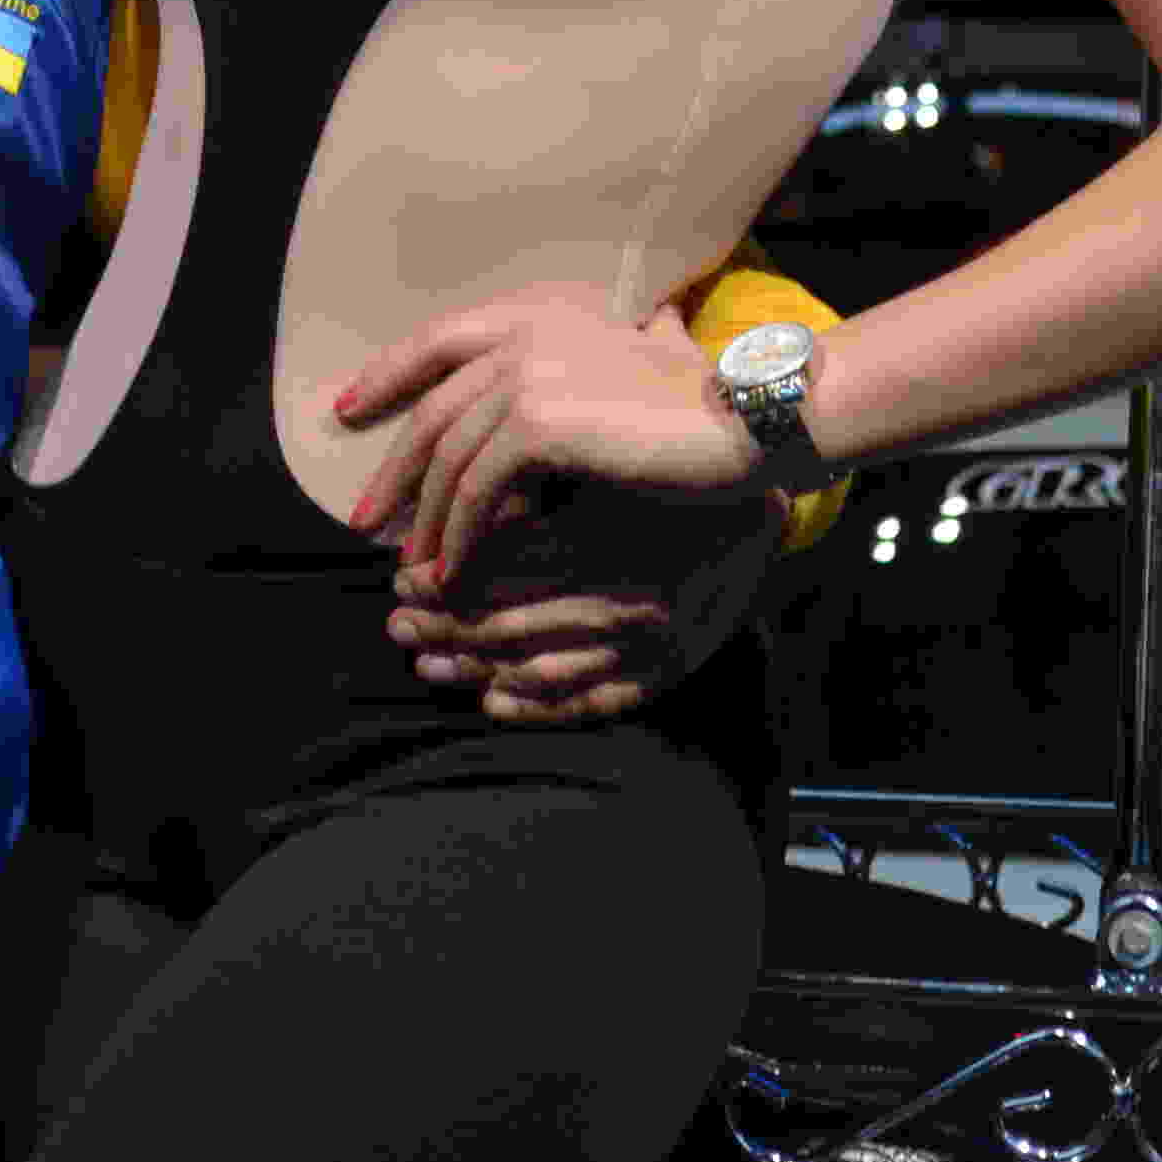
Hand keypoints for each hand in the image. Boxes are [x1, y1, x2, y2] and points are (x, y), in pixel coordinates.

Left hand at [335, 288, 762, 595]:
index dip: (386, 373)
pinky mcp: (537, 425)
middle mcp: (521, 336)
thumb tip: (525, 400)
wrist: (746, 418)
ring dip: (427, 518)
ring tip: (415, 564)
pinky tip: (457, 568)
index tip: (345, 408)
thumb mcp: (622, 370)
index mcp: (538, 313)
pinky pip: (477, 490)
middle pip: (431, 411)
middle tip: (363, 518)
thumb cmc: (698, 404)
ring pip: (449, 459)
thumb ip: (571, 372)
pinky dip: (460, 534)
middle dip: (393, 470)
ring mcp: (526, 376)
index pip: (437, 338)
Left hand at [392, 480, 780, 721]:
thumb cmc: (674, 456)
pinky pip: (591, 701)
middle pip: (506, 620)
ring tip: (426, 664)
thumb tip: (459, 495)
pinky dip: (535, 706)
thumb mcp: (604, 455)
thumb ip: (540, 482)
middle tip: (396, 625)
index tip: (401, 579)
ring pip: (539, 666)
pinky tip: (492, 700)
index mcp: (598, 537)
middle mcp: (622, 594)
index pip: (496, 570)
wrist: (765, 483)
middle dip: (441, 628)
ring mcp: (647, 639)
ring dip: (473, 669)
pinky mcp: (670, 668)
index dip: (441, 578)